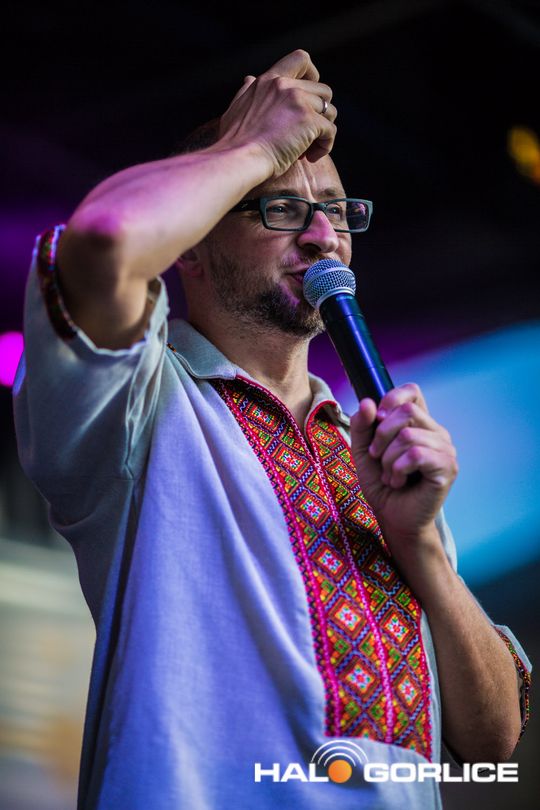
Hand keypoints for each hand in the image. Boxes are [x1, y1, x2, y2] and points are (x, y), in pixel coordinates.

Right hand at [218, 49, 336, 177]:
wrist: (237, 159)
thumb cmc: (233, 143)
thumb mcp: (235, 109)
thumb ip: (246, 93)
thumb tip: (249, 80)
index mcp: (268, 81)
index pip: (300, 59)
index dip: (313, 76)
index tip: (309, 98)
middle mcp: (285, 85)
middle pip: (323, 90)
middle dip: (320, 113)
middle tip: (306, 135)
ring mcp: (298, 101)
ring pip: (330, 110)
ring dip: (323, 131)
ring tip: (307, 149)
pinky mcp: (308, 120)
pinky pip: (331, 131)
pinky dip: (324, 146)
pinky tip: (310, 158)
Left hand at [349, 383, 457, 560]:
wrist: (392, 517)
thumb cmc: (382, 484)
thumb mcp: (363, 452)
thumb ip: (362, 426)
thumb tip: (368, 402)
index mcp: (419, 424)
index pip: (412, 392)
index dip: (391, 398)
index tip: (377, 419)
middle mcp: (436, 432)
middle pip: (406, 411)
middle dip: (381, 435)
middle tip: (378, 458)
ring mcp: (445, 449)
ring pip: (408, 436)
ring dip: (388, 459)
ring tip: (390, 476)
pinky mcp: (447, 468)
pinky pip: (416, 454)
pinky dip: (398, 469)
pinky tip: (398, 482)